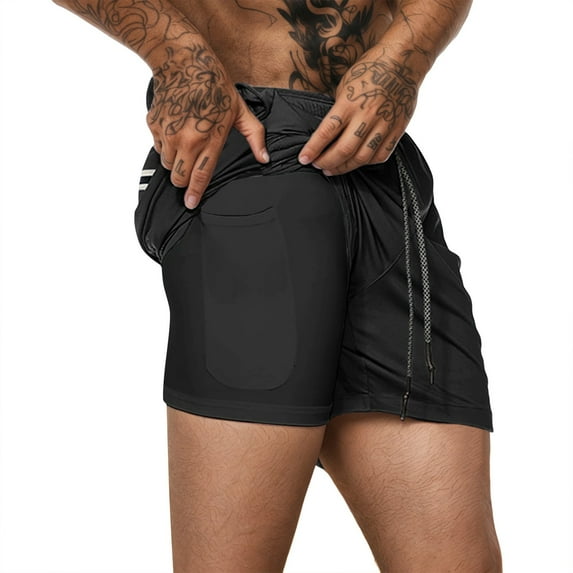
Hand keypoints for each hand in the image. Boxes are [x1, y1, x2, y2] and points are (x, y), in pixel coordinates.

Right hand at [146, 45, 268, 208]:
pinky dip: (165, 146)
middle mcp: (185, 139)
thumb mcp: (241, 112)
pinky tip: (176, 132)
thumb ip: (255, 138)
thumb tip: (265, 158)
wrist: (183, 62)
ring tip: (185, 147)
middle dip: (183, 181)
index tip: (191, 204)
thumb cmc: (214, 86)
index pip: (200, 176)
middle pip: (178, 177)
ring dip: (175, 163)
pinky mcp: (154, 125)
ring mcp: (167, 133)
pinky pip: (157, 147)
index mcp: (209, 139)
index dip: (195, 193)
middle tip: (190, 173)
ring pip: (167, 164)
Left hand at [298, 56, 419, 175]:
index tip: (303, 159)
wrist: (404, 60)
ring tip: (333, 169)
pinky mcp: (397, 129)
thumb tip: (325, 134)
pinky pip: (381, 155)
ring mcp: (384, 124)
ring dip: (344, 168)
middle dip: (327, 162)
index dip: (313, 149)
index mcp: (349, 103)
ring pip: (362, 157)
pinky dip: (367, 163)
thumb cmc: (370, 70)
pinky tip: (357, 162)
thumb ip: (338, 111)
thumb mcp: (345, 86)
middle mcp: (366, 115)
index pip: (326, 132)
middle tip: (317, 166)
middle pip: (344, 150)